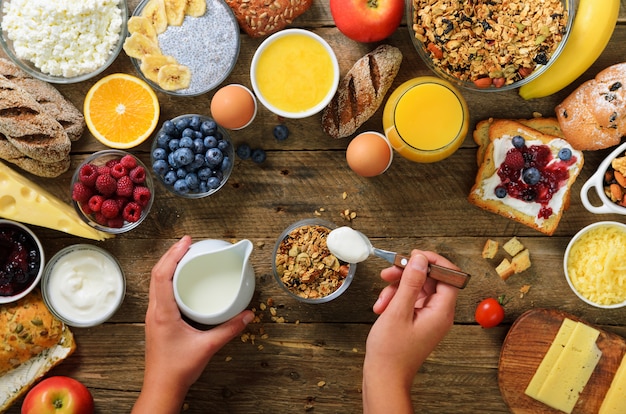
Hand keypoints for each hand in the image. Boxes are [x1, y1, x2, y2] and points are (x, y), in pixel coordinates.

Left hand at [132, 236, 253, 413]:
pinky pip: (159, 292)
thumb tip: (247, 315)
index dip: (173, 255)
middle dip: (171, 254)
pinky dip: (168, 278)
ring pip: (155, 282)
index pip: (162, 275)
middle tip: (187, 242)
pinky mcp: (157, 321)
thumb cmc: (178, 369)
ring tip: (183, 255)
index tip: (185, 242)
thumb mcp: (208, 347)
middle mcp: (155, 311)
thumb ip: (229, 330)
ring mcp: (154, 316)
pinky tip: (179, 279)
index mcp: (163, 313)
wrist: (162, 388)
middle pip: (156, 273)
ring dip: (167, 265)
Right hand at [362, 250, 459, 413]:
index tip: (413, 255)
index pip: (449, 276)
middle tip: (389, 272)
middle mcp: (439, 313)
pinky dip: (395, 299)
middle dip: (407, 274)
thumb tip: (420, 259)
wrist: (384, 377)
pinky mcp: (417, 321)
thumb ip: (411, 282)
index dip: (433, 261)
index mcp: (442, 311)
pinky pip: (410, 300)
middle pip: (430, 279)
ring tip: (381, 299)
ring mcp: (428, 317)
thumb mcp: (398, 311)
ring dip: (397, 288)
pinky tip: (381, 308)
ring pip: (417, 288)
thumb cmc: (391, 352)